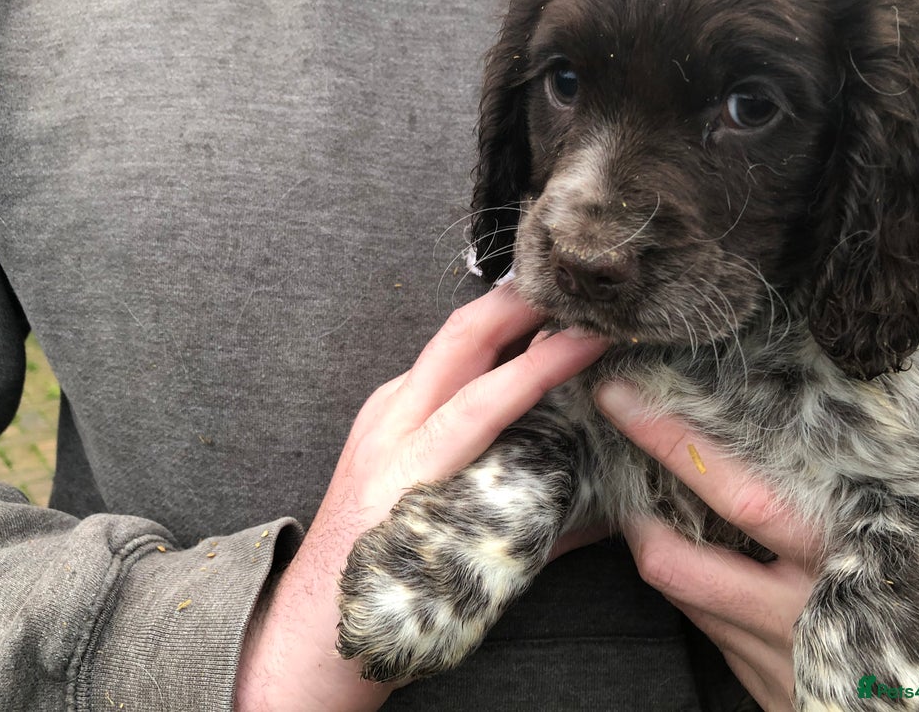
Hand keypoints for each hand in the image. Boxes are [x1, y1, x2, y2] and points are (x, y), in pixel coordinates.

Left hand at [235, 286, 608, 710]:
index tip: (592, 335)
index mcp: (408, 471)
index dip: (544, 362)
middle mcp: (388, 428)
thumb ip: (539, 535)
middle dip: (517, 302)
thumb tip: (606, 515)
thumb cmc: (390, 606)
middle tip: (572, 286)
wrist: (312, 631)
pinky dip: (478, 345)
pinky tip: (509, 345)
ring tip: (552, 303)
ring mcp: (379, 416)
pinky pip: (434, 363)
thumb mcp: (468, 577)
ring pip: (444, 341)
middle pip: (456, 338)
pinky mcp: (379, 417)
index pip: (484, 398)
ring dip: (500, 315)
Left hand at [597, 381, 918, 709]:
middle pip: (679, 566)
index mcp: (839, 563)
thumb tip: (807, 429)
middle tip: (623, 477)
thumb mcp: (908, 531)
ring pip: (689, 603)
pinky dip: (710, 601)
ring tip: (677, 520)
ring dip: (674, 558)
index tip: (625, 399)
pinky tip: (732, 576)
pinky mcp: (775, 696)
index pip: (739, 494)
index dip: (676, 445)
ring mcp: (779, 665)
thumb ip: (848, 491)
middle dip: (638, 521)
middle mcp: (796, 619)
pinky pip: (716, 637)